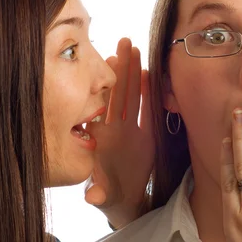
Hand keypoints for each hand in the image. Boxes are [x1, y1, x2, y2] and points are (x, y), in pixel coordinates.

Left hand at [84, 38, 154, 228]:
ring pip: (132, 96)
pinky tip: (149, 73)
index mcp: (104, 139)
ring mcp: (129, 129)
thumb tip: (92, 198)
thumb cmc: (109, 196)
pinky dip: (148, 93)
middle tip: (123, 41)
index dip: (107, 85)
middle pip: (118, 93)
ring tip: (135, 49)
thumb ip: (99, 194)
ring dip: (134, 73)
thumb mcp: (104, 197)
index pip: (105, 106)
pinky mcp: (145, 134)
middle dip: (121, 68)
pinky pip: (146, 109)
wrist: (125, 200)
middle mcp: (115, 129)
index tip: (107, 63)